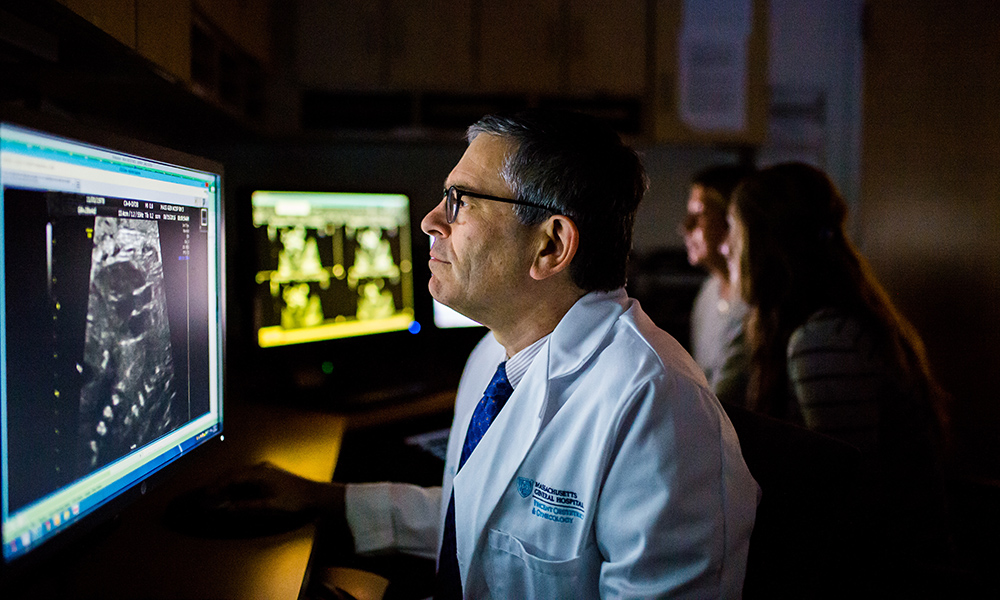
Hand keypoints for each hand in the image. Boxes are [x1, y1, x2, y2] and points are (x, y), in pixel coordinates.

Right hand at [208, 461, 345, 520]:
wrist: (314, 495)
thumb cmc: (294, 500)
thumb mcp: (270, 505)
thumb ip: (249, 506)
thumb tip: (229, 508)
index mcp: (260, 472)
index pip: (233, 477)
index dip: (218, 485)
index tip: (207, 493)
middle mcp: (261, 468)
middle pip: (234, 473)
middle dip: (219, 483)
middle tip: (207, 494)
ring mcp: (265, 470)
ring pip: (240, 474)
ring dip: (228, 483)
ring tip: (216, 493)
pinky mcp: (268, 474)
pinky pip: (247, 477)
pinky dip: (237, 483)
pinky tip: (233, 492)